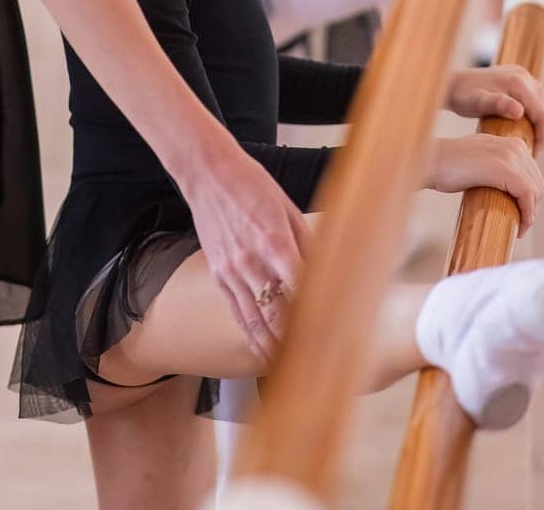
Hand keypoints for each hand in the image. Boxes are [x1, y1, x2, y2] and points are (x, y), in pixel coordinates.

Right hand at [180, 132, 307, 360]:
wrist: (208, 173)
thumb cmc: (253, 184)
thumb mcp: (288, 207)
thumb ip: (306, 241)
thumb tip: (327, 269)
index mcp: (274, 240)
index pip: (300, 288)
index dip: (317, 314)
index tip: (335, 332)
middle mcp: (251, 260)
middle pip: (276, 313)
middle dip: (296, 342)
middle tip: (317, 362)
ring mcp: (231, 270)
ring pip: (254, 320)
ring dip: (273, 347)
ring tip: (292, 370)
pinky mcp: (218, 274)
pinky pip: (236, 312)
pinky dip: (250, 335)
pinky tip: (262, 350)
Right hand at [427, 133, 543, 236]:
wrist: (433, 160)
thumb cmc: (449, 165)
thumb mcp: (480, 158)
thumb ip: (495, 164)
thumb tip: (505, 186)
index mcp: (509, 142)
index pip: (532, 172)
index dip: (531, 195)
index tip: (522, 212)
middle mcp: (514, 146)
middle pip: (537, 181)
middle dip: (533, 205)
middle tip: (522, 223)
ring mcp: (511, 156)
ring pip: (535, 190)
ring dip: (531, 213)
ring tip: (520, 227)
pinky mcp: (506, 170)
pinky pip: (527, 196)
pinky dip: (527, 214)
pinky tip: (520, 226)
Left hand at [447, 65, 543, 155]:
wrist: (452, 83)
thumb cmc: (463, 96)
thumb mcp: (478, 103)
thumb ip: (498, 105)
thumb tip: (519, 111)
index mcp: (518, 82)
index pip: (543, 113)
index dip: (542, 136)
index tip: (535, 154)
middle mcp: (522, 75)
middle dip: (543, 131)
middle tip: (533, 151)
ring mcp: (520, 74)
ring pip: (542, 103)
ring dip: (539, 122)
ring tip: (530, 142)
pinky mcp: (516, 77)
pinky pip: (534, 98)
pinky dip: (533, 113)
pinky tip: (524, 128)